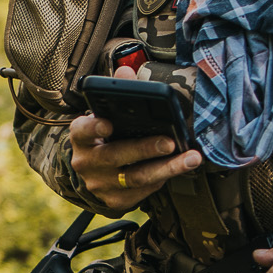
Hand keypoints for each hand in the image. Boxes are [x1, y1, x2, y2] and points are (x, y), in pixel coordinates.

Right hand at [67, 65, 202, 211]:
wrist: (95, 174)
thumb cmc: (105, 138)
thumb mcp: (106, 115)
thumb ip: (118, 93)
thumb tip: (126, 71)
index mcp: (81, 136)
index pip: (82, 130)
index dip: (93, 127)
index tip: (108, 123)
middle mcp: (86, 162)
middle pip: (116, 156)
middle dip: (144, 149)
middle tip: (169, 142)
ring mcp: (99, 184)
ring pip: (136, 178)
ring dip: (166, 168)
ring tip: (190, 158)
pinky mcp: (115, 201)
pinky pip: (143, 191)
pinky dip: (162, 179)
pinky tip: (179, 169)